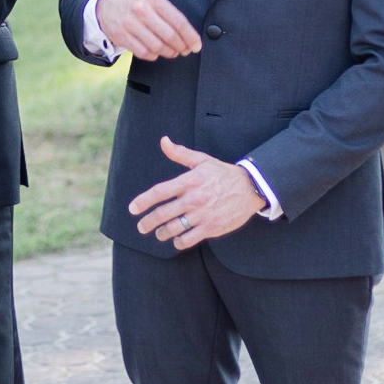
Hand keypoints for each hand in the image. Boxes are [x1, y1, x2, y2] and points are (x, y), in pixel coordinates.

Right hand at [95, 0, 201, 59]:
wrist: (105, 4)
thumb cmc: (136, 3)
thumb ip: (169, 13)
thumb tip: (189, 36)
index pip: (179, 22)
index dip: (191, 37)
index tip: (196, 46)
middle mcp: (141, 10)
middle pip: (170, 36)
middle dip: (181, 47)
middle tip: (185, 50)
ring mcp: (129, 24)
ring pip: (157, 46)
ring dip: (169, 53)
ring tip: (172, 52)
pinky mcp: (120, 36)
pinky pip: (143, 52)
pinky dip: (154, 55)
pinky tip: (156, 52)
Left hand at [129, 135, 266, 248]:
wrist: (251, 188)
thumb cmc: (223, 173)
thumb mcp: (202, 160)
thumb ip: (180, 153)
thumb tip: (163, 141)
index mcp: (188, 181)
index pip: (160, 192)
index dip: (143, 201)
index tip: (132, 209)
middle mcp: (193, 199)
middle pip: (163, 213)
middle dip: (148, 222)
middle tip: (141, 227)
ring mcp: (202, 214)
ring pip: (174, 228)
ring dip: (162, 233)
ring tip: (158, 234)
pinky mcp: (212, 227)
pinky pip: (189, 238)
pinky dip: (179, 241)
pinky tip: (176, 240)